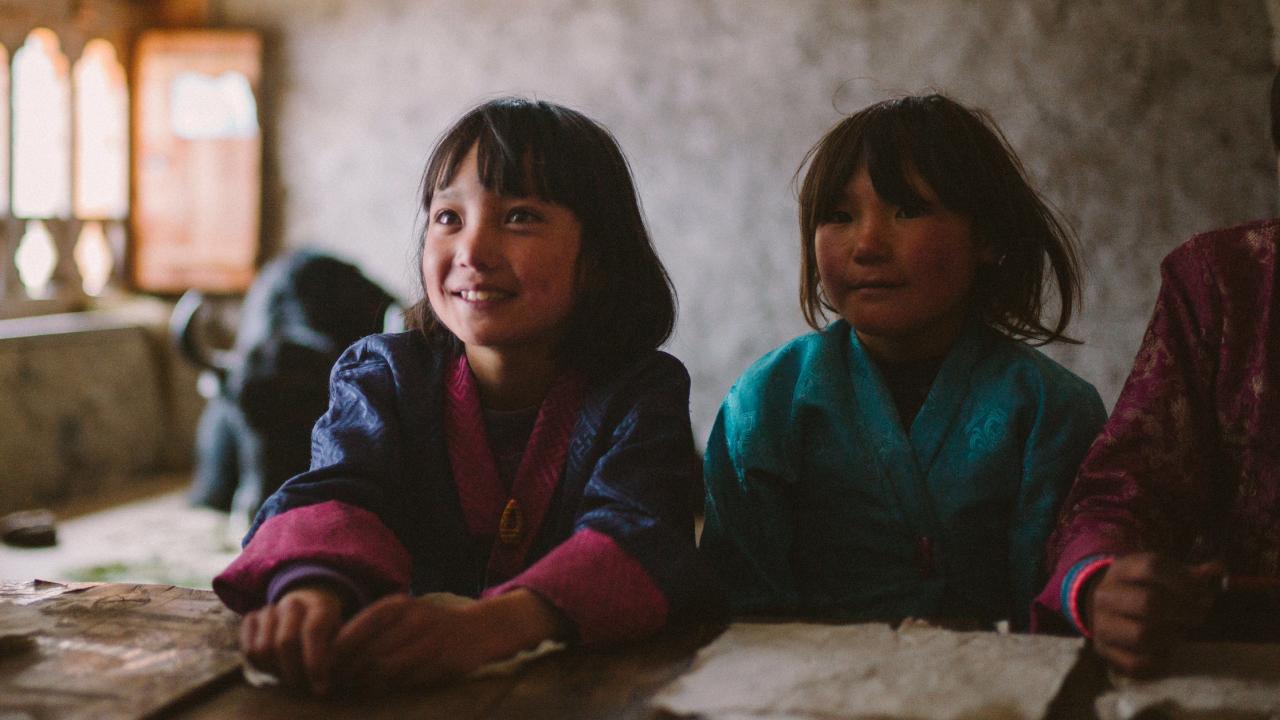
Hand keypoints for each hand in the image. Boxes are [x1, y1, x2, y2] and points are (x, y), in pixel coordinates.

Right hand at [240, 585, 345, 693]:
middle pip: (285, 642)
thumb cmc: (328, 634)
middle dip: (294, 672)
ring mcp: (270, 609)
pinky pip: (247, 650)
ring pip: (262, 648)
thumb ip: (336, 656)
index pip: (313, 631)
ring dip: (275, 670)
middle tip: (302, 686)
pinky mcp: (251, 618)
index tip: (321, 688)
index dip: (315, 663)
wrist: (306, 610)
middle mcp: (294, 603)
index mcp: (321, 606)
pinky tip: (274, 667)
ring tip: (289, 676)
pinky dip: (259, 665)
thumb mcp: (341, 641)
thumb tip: (324, 682)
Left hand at [331, 589, 563, 689]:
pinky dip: (385, 689)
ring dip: (361, 685)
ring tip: (350, 693)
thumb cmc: (433, 627)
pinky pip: (402, 680)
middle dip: (343, 674)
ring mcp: (426, 639)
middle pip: (362, 652)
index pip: (352, 631)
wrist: (482, 629)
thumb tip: (331, 657)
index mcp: (395, 606)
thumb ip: (372, 632)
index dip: (333, 655)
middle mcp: (409, 619)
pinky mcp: (439, 660)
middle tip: (330, 689)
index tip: (320, 672)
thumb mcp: (403, 618)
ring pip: (379, 668)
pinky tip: (377, 694)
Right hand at [1085, 552, 1220, 676]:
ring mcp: (1101, 624)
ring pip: (1142, 634)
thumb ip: (1189, 575)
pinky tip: (1166, 652)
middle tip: (1198, 616)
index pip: (1152, 567)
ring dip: (1171, 637)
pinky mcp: (1103, 650)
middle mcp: (1105, 595)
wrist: (1104, 610)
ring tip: (1179, 632)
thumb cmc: (1142, 590)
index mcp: (1121, 570)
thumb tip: (1218, 569)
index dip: (1184, 580)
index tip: (1202, 592)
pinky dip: (1159, 660)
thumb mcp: (1160, 576)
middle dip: (1183, 611)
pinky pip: (1136, 663)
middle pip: (1148, 602)